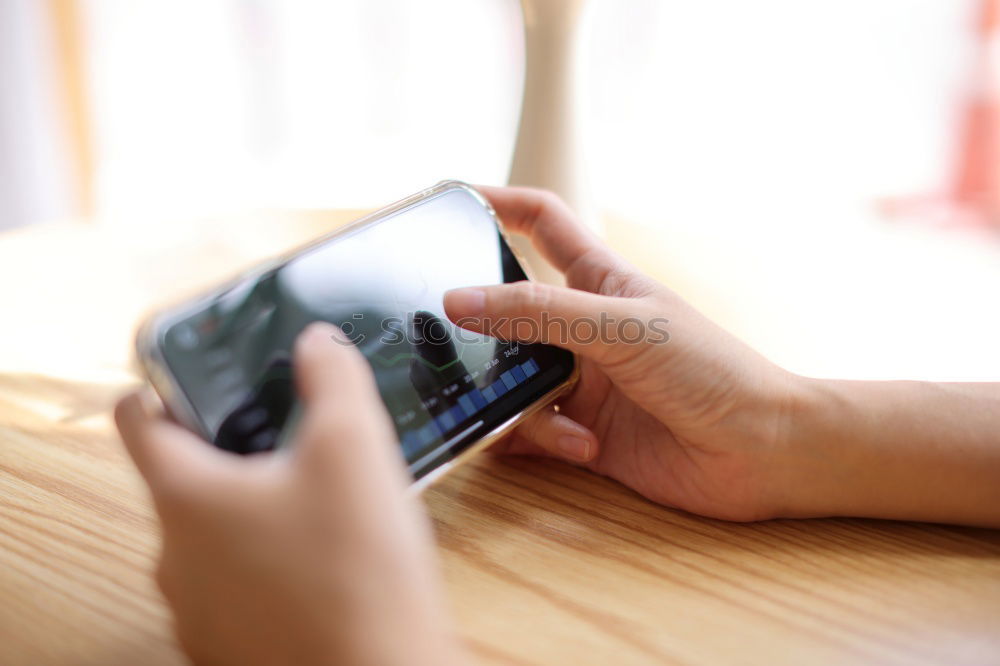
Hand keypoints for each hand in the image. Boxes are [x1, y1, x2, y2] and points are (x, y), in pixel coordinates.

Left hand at [116, 323, 462, 665]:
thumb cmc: (357, 570)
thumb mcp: (355, 447)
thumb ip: (332, 378)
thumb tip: (317, 344)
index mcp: (185, 498)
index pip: (138, 417)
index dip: (165, 384)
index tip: (203, 374)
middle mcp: (175, 559)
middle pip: (185, 478)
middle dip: (235, 449)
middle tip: (295, 434)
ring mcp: (200, 613)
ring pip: (215, 536)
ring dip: (256, 509)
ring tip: (323, 497)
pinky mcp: (233, 648)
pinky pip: (240, 585)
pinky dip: (271, 561)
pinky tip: (328, 559)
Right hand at [445, 186, 801, 521]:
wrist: (761, 451)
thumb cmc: (711, 370)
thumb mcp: (622, 328)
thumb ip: (539, 314)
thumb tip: (458, 299)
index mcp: (599, 281)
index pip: (541, 224)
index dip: (498, 204)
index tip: (450, 198)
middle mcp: (582, 328)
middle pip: (506, 311)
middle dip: (479, 327)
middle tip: (442, 339)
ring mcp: (580, 380)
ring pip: (510, 378)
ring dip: (516, 400)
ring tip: (552, 416)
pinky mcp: (580, 431)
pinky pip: (529, 431)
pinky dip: (542, 439)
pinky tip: (583, 446)